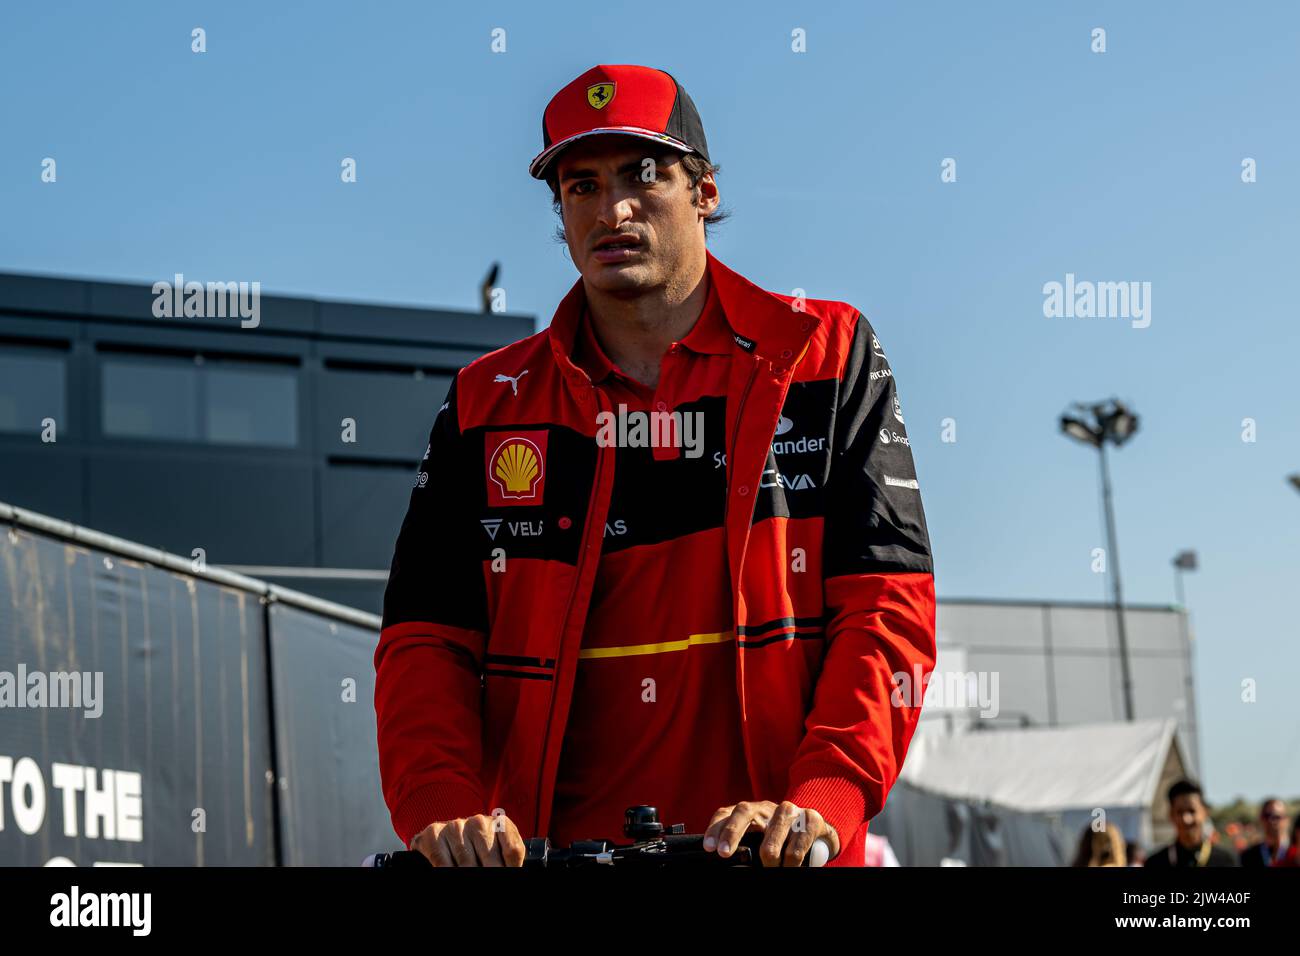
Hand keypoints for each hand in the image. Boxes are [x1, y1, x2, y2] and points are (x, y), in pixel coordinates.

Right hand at [409, 812, 525, 866]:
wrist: (443, 839)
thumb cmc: (478, 850)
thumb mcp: (500, 852)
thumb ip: (509, 861)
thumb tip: (510, 871)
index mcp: (500, 824)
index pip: (513, 851)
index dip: (510, 868)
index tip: (506, 873)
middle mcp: (479, 821)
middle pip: (490, 861)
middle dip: (488, 873)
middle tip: (485, 880)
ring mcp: (456, 826)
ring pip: (466, 863)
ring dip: (467, 874)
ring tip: (469, 874)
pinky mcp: (434, 833)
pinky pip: (442, 862)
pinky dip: (448, 871)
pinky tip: (452, 871)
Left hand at [704, 800, 839, 865]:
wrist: (818, 831)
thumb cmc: (782, 839)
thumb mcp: (759, 839)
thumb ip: (744, 844)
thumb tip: (725, 859)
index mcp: (751, 811)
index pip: (727, 813)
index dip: (716, 828)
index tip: (709, 847)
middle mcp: (768, 807)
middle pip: (745, 811)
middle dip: (732, 832)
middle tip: (724, 853)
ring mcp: (790, 811)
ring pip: (773, 831)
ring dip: (770, 854)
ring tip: (769, 868)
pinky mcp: (811, 819)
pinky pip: (798, 843)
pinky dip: (791, 861)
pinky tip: (788, 867)